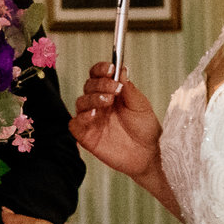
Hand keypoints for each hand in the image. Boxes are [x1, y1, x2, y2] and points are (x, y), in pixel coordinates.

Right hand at [70, 61, 159, 178]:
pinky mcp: (87, 136)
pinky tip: (93, 115)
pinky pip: (75, 124)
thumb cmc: (145, 129)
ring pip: (81, 102)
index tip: (111, 68)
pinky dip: (81, 117)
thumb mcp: (140, 104)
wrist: (149, 154)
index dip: (101, 69)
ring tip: (107, 101)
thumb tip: (120, 68)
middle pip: (89, 85)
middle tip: (114, 89)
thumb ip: (128, 88)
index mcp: (111, 93)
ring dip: (92, 98)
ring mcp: (92, 119)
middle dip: (100, 84)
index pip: (98, 75)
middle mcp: (99, 104)